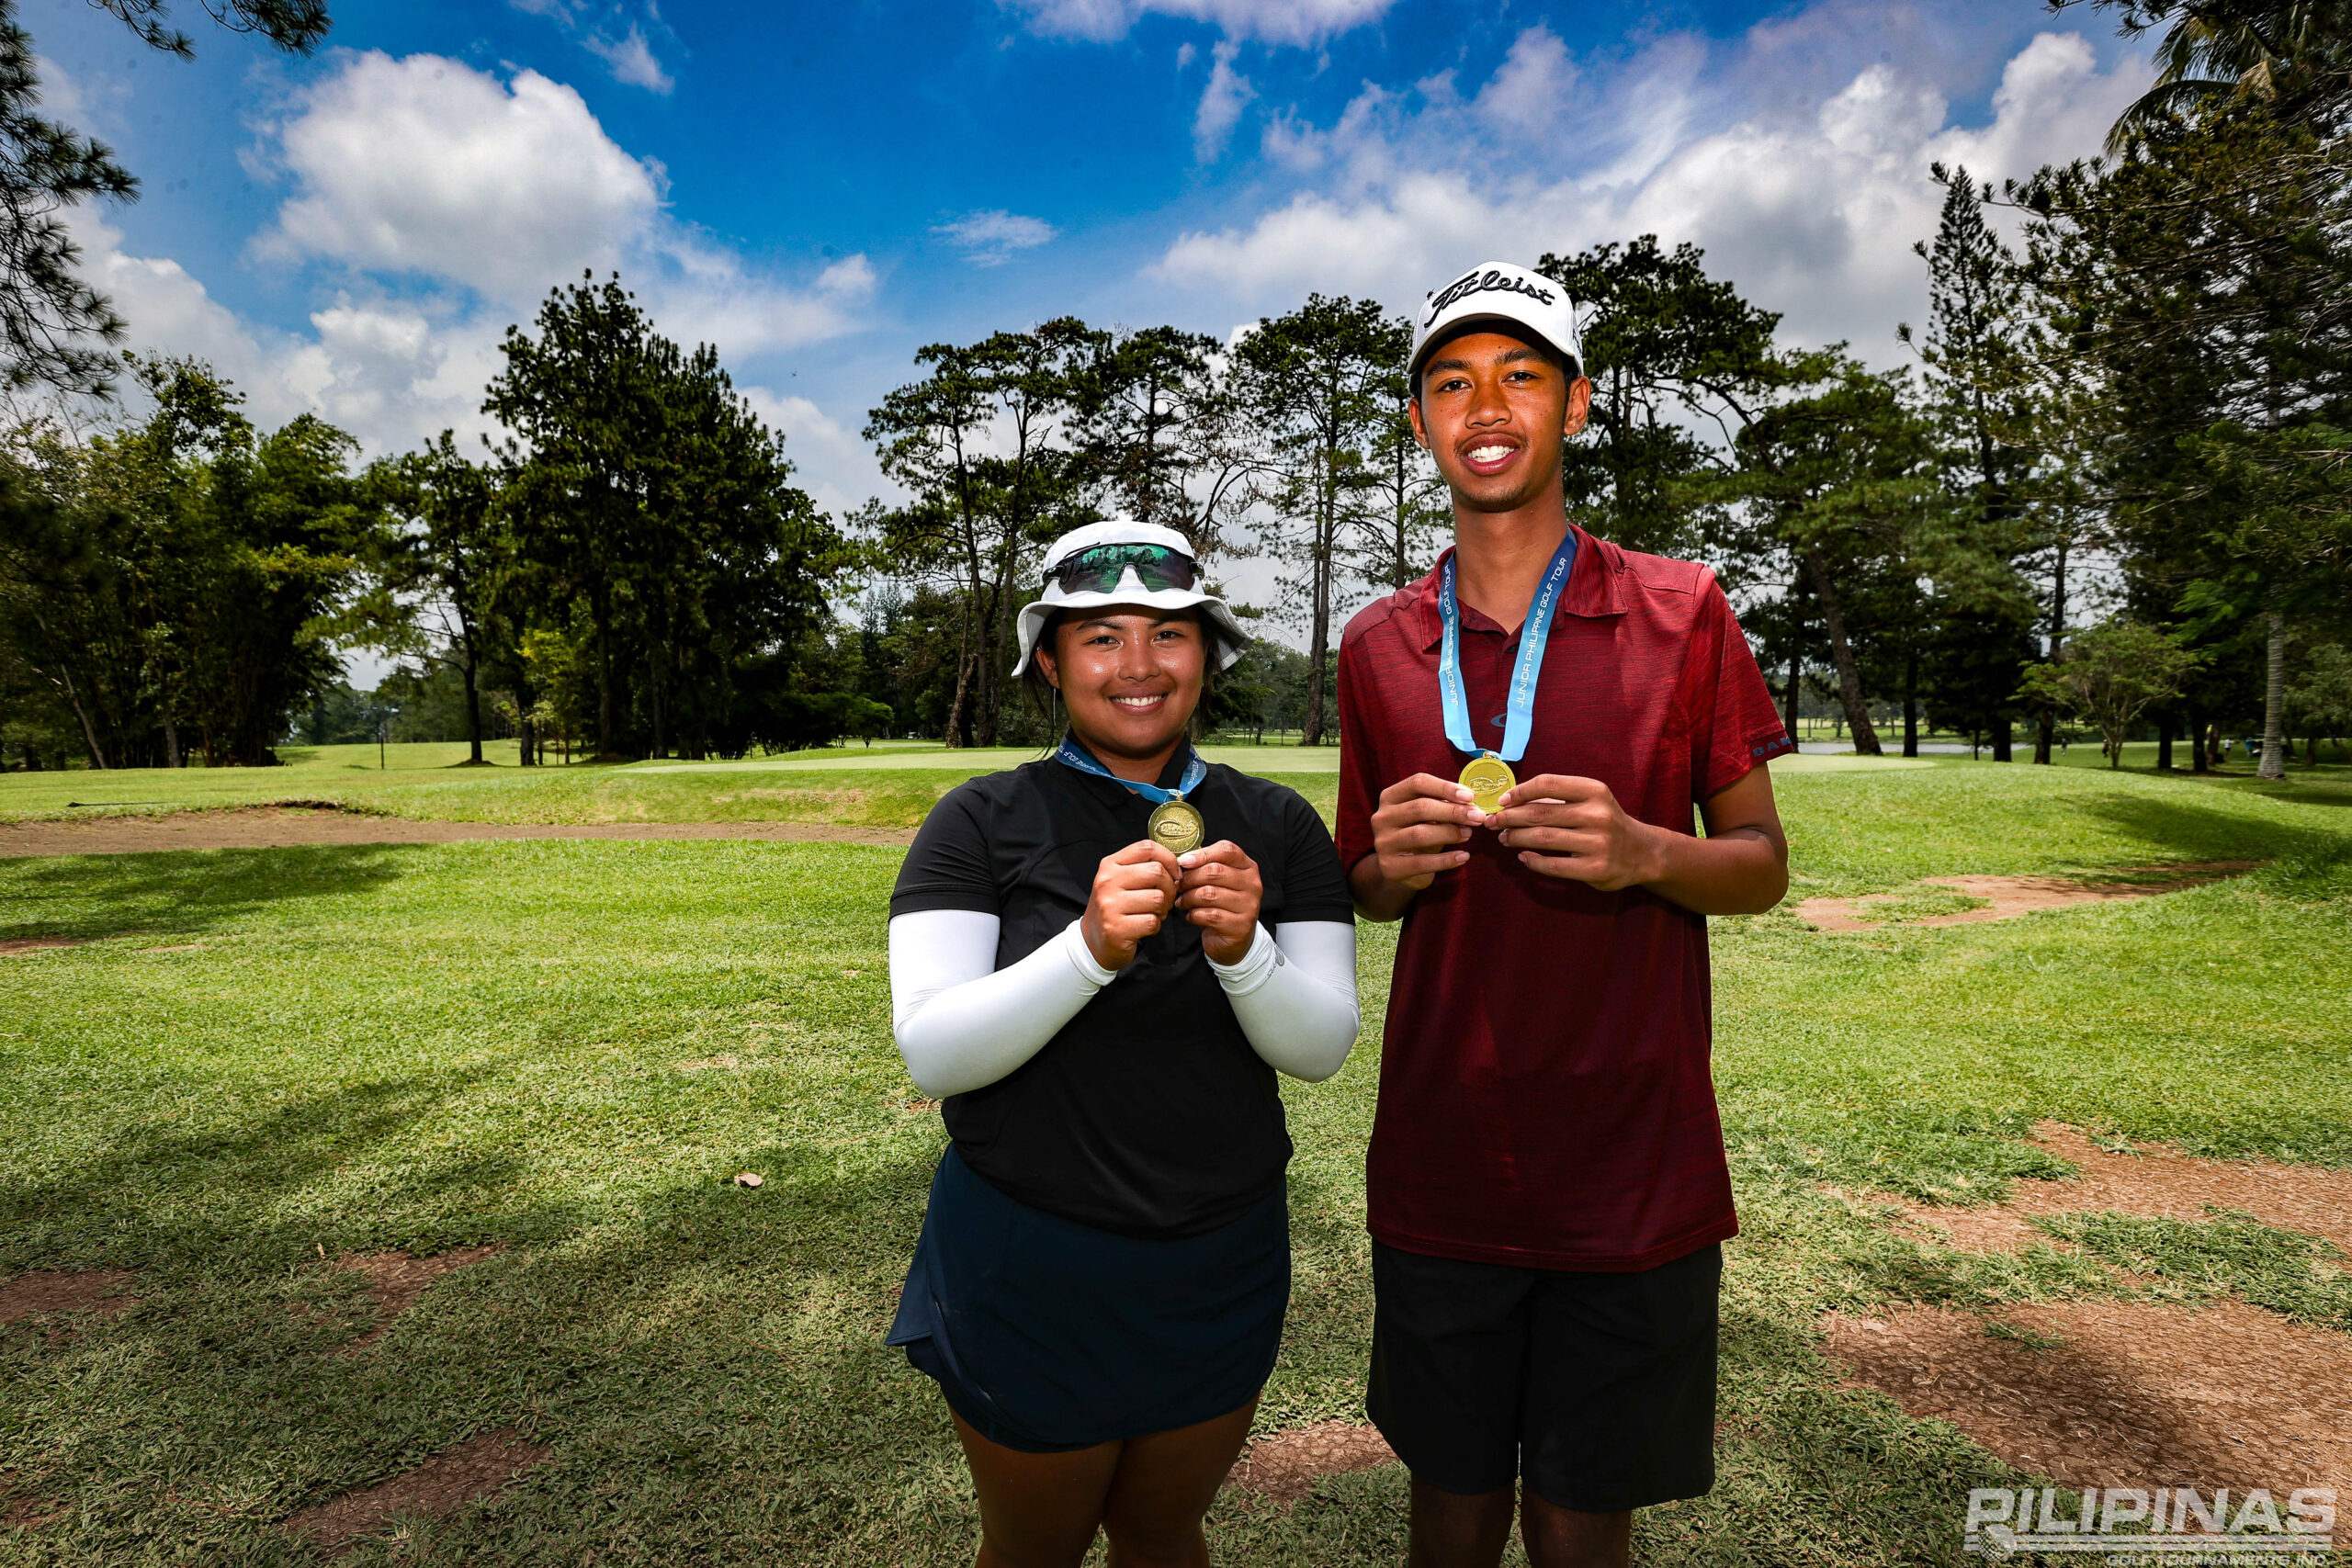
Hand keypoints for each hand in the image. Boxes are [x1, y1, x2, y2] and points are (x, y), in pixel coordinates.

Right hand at [1082, 840, 1180, 970]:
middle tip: (1165, 898)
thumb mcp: (1121, 880)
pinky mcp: (1116, 928)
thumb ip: (1144, 866)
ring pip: (1157, 898)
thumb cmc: (1116, 906)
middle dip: (1170, 887)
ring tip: (1153, 913)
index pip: (1146, 847)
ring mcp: (1110, 905)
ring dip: (1163, 909)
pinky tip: (1145, 926)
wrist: (1094, 939)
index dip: (1169, 859)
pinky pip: (1152, 921)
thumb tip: (1182, 860)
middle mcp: (1107, 881)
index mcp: (1110, 865)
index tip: (1174, 873)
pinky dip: (1155, 925)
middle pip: (1156, 872)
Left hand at [1175, 840, 1262, 964]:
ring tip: (1182, 901)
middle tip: (1178, 885)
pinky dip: (1194, 915)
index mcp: (1248, 867)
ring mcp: (1249, 905)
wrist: (1234, 939)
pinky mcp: (1241, 926)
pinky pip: (1209, 915)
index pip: (1227, 850)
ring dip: (1188, 898)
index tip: (1183, 861)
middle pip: (1214, 871)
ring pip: (1209, 894)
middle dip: (1189, 878)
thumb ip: (1204, 864)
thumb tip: (1181, 851)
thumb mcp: (1217, 881)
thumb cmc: (1222, 904)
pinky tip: (1191, 916)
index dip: (1202, 854)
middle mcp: (1253, 884)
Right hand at [1368, 773, 1481, 892]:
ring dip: (1450, 833)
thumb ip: (1442, 806)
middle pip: (1420, 808)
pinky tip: (1463, 856)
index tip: (1470, 797)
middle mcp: (1382, 817)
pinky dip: (1446, 860)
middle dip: (1453, 811)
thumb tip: (1470, 803)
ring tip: (1468, 834)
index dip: (1445, 787)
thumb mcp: (1426, 816)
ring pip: (1420, 834)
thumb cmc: (1418, 833)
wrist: (1398, 868)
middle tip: (1477, 817)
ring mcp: (1383, 843)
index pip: (1417, 783)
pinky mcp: (1390, 867)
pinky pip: (1422, 862)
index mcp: (1390, 797)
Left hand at [1490, 774, 1666, 890]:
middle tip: (1493, 822)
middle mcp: (1598, 815)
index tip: (1502, 801)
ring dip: (1516, 838)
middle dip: (1509, 818)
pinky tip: (1524, 857)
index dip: (1519, 791)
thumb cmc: (1606, 821)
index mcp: (1595, 791)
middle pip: (1540, 813)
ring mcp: (1597, 843)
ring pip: (1543, 838)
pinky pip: (1553, 865)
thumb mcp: (1591, 800)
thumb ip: (1559, 798)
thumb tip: (1512, 801)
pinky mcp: (1595, 869)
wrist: (1642, 852)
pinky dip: (1533, 861)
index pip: (1548, 784)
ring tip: (1505, 838)